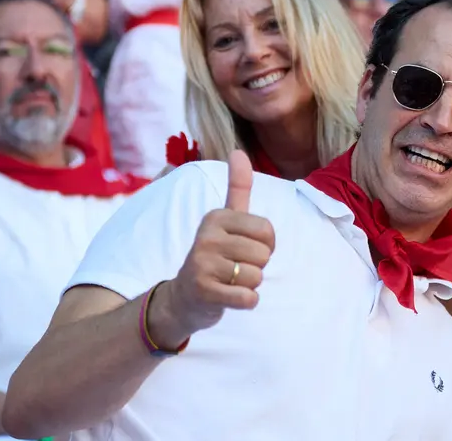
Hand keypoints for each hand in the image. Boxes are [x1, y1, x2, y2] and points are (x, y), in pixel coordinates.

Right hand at [164, 151, 274, 335]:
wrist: (184, 296)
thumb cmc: (215, 254)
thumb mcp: (225, 219)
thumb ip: (237, 187)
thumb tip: (238, 150)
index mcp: (216, 216)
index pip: (268, 231)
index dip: (266, 245)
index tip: (244, 248)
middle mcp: (206, 236)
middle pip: (263, 254)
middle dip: (256, 266)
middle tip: (234, 267)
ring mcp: (202, 263)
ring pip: (256, 277)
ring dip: (249, 284)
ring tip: (229, 280)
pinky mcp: (204, 291)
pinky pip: (249, 298)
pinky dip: (246, 302)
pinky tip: (229, 296)